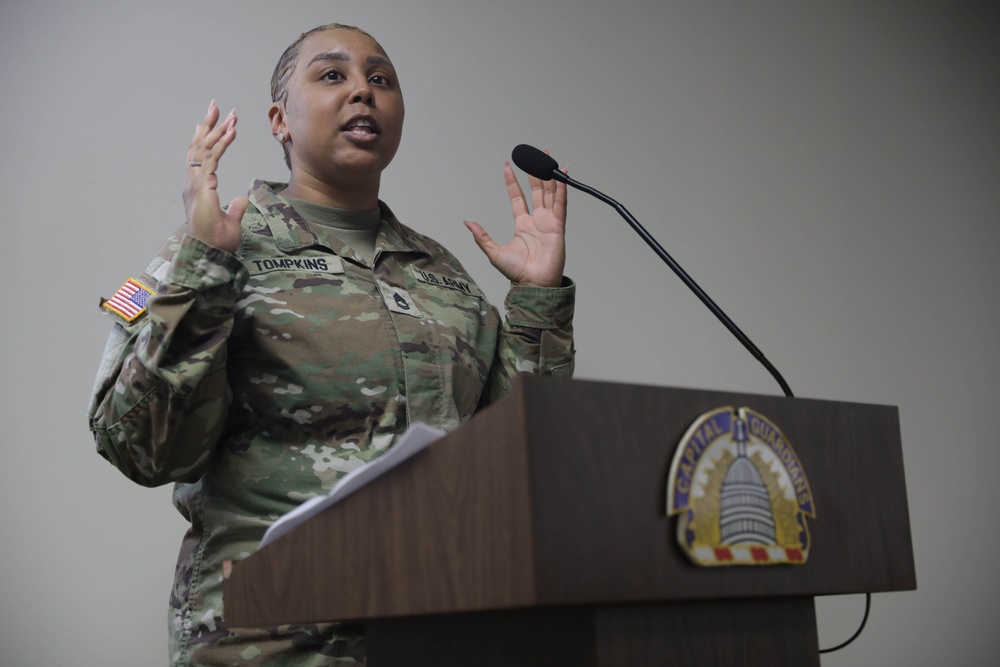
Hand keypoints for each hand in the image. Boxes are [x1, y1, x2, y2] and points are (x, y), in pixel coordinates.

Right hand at [183, 101, 249, 253]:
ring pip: (205, 148)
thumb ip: (235, 208)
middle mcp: (192, 182)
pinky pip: (212, 159)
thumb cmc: (216, 242)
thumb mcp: (231, 221)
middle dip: (208, 124)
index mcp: (197, 188)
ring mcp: (195, 183)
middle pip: (199, 146)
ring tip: (230, 114)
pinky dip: (222, 143)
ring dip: (218, 129)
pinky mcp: (203, 186)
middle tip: (216, 106)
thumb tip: (241, 199)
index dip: (208, 137)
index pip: (201, 156)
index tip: (217, 122)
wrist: (210, 253)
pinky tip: (232, 131)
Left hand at [464, 159, 566, 287]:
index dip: (513, 182)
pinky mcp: (558, 226)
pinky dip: (562, 189)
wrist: (534, 285)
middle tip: (533, 154)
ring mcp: (549, 222)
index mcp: (522, 226)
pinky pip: (561, 203)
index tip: (507, 166)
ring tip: (547, 157)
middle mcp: (536, 221)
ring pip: (549, 193)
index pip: (517, 197)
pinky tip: (562, 175)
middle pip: (536, 190)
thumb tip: (467, 222)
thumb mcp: (493, 252)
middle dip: (534, 172)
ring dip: (549, 175)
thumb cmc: (518, 273)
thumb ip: (481, 236)